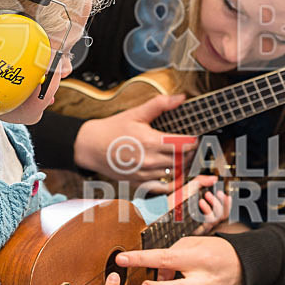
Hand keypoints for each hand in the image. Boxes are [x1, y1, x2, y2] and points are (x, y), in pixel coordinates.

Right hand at [74, 94, 197, 191]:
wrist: (90, 146)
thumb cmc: (113, 129)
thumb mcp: (136, 113)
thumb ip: (159, 104)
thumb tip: (180, 98)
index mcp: (150, 141)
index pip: (184, 145)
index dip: (193, 141)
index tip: (194, 137)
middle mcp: (149, 160)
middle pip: (182, 160)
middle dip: (190, 153)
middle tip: (192, 147)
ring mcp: (144, 174)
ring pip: (175, 174)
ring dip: (183, 166)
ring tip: (184, 158)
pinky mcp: (139, 183)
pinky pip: (163, 187)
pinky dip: (173, 182)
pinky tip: (174, 174)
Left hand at [169, 175, 231, 234]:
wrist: (163, 209)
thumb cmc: (175, 201)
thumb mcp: (189, 187)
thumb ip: (202, 180)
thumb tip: (214, 178)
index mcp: (206, 208)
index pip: (223, 208)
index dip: (227, 202)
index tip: (226, 194)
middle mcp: (206, 218)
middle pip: (224, 214)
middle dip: (224, 202)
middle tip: (219, 193)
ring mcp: (202, 224)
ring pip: (218, 218)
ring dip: (216, 204)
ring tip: (207, 195)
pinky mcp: (198, 228)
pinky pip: (209, 222)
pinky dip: (207, 210)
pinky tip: (201, 202)